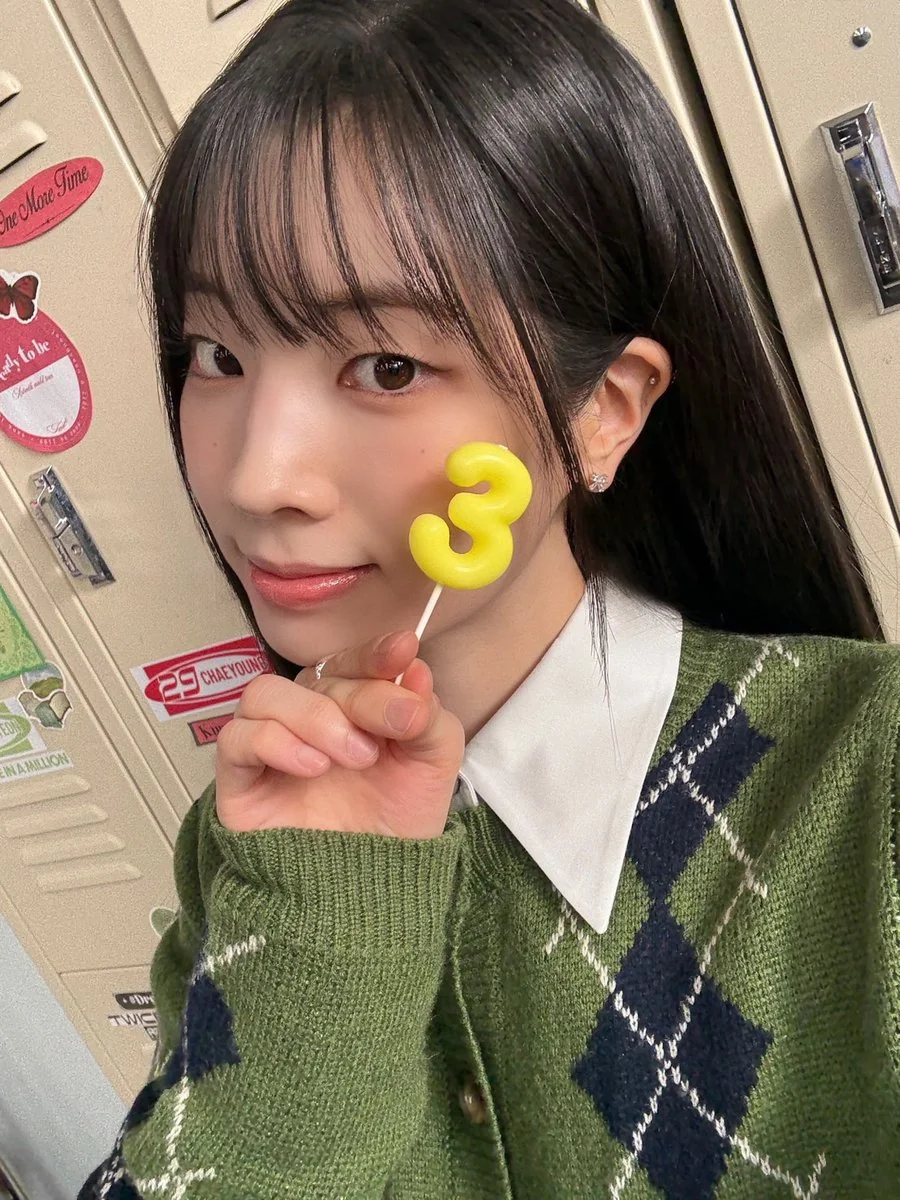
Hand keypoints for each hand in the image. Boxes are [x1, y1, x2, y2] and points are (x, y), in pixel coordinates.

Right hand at [214, 631, 464, 838]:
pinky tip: (311, 767)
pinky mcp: (240, 781)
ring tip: (352, 756)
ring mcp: (270, 747)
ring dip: (314, 716)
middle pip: (318, 678)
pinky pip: (235, 738)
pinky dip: (273, 741)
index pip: (354, 661)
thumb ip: (428, 716)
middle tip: (392, 728)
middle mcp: (308, 720)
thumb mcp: (432, 766)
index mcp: (353, 708)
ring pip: (264, 693)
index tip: (402, 649)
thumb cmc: (397, 827)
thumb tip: (415, 669)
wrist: (371, 897)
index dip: (374, 651)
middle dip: (361, 696)